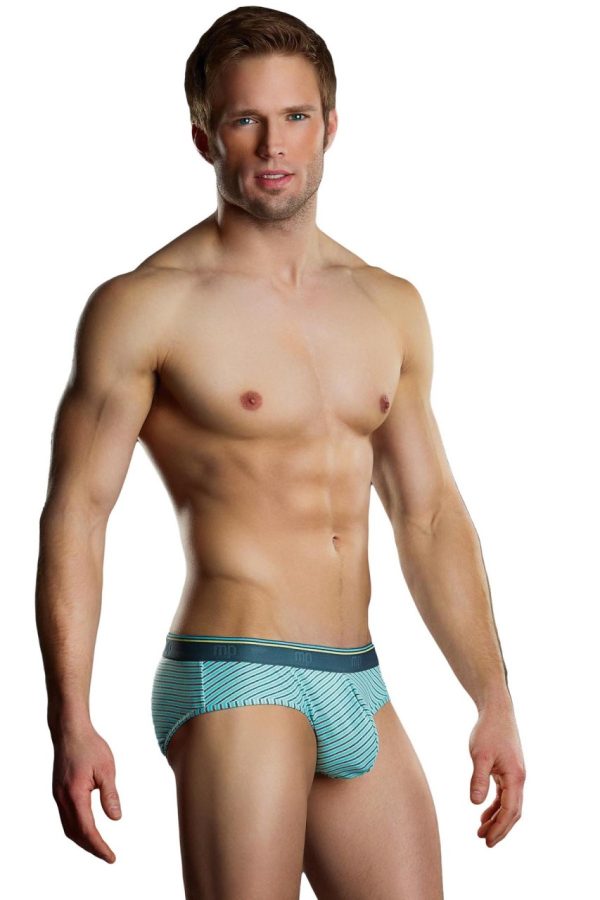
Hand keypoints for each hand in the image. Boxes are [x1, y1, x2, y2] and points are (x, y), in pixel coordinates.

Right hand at [51, 723, 121, 862]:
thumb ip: (110, 795)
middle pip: (75, 834)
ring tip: (99, 847)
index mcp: (75, 794)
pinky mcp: (58, 791)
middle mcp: (63, 799)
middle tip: (108, 856)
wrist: (70, 731)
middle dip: (92, 848)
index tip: (111, 857)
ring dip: (83, 840)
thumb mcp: (106, 769)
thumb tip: (116, 819)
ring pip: (68, 828)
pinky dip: (77, 829)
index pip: (87, 829)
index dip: (99, 846)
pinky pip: (66, 818)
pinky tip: (87, 829)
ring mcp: (58, 796)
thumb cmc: (90, 746)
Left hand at [468, 702, 525, 846]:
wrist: (497, 711)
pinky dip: (496, 806)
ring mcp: (514, 774)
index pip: (510, 809)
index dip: (499, 827)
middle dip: (500, 828)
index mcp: (515, 777)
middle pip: (513, 811)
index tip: (487, 840)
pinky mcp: (508, 770)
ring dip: (497, 819)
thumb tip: (476, 803)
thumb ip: (478, 779)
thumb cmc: (488, 731)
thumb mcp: (480, 755)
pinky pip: (504, 794)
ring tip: (481, 831)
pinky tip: (483, 812)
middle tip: (484, 842)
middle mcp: (519, 778)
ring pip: (509, 804)